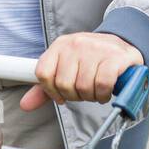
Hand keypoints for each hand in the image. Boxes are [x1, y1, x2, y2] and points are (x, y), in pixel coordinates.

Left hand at [20, 32, 143, 110]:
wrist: (123, 44)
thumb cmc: (92, 59)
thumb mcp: (66, 67)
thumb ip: (45, 87)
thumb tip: (25, 105)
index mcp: (60, 45)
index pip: (43, 74)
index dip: (51, 91)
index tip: (62, 95)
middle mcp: (76, 44)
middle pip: (64, 84)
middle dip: (75, 96)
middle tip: (84, 91)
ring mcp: (95, 49)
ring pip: (83, 87)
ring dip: (91, 96)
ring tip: (96, 90)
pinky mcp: (114, 57)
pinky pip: (102, 84)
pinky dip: (103, 94)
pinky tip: (106, 91)